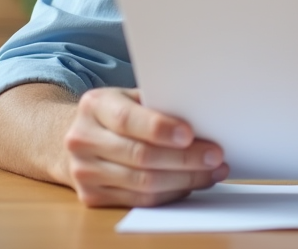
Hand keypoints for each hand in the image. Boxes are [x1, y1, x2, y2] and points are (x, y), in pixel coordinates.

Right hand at [61, 87, 227, 206]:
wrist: (83, 137)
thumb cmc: (119, 112)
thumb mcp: (132, 97)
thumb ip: (158, 104)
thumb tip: (203, 119)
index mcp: (95, 106)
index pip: (127, 119)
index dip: (160, 128)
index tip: (190, 134)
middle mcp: (83, 139)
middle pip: (140, 155)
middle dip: (184, 158)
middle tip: (215, 156)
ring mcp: (84, 171)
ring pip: (142, 182)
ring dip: (184, 179)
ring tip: (212, 172)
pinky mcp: (92, 196)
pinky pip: (139, 200)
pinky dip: (171, 193)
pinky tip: (191, 184)